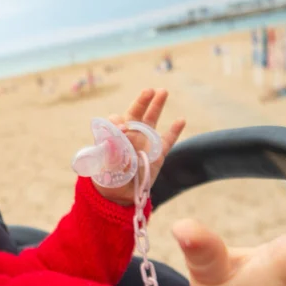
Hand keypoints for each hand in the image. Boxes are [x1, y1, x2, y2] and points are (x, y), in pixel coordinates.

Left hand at [93, 88, 184, 205]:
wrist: (120, 194)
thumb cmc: (107, 176)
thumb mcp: (104, 162)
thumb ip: (110, 145)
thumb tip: (120, 130)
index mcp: (115, 135)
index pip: (117, 121)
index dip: (119, 122)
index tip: (122, 128)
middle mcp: (131, 134)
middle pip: (136, 113)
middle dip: (142, 101)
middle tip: (149, 91)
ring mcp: (145, 142)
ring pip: (152, 120)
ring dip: (157, 105)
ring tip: (162, 91)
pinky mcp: (158, 153)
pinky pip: (168, 140)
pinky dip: (175, 130)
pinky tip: (181, 120)